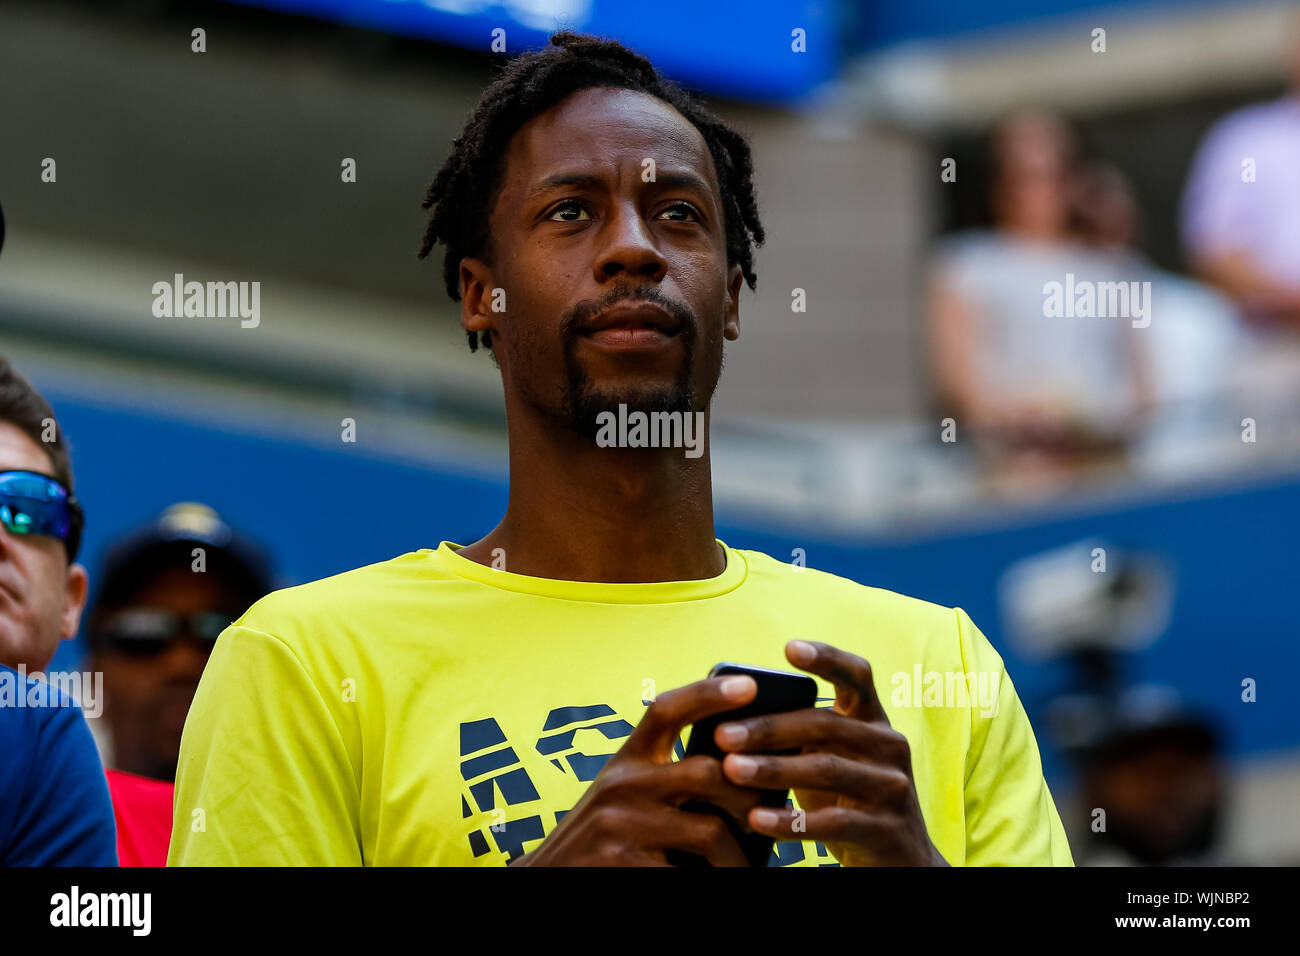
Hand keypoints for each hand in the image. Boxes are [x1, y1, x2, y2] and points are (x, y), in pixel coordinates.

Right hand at [510, 675, 764, 865]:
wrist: (549, 879)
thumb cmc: (603, 837)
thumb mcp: (623, 794)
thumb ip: (664, 776)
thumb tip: (737, 768)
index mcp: (626, 759)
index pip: (666, 710)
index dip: (707, 693)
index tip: (747, 684)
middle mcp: (621, 784)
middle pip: (707, 771)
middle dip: (749, 796)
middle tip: (766, 818)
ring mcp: (620, 824)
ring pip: (710, 831)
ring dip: (738, 856)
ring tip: (745, 869)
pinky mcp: (620, 864)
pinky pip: (687, 873)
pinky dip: (708, 881)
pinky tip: (715, 884)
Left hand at [714, 641, 947, 866]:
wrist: (901, 861)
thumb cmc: (848, 800)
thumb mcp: (832, 760)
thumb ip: (800, 736)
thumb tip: (728, 718)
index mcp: (874, 721)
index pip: (858, 675)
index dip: (827, 658)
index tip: (789, 648)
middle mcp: (890, 746)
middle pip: (826, 725)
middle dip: (769, 728)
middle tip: (723, 735)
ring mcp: (891, 787)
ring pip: (826, 769)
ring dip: (772, 769)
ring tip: (730, 770)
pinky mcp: (885, 829)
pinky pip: (831, 822)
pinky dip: (790, 820)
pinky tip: (755, 818)